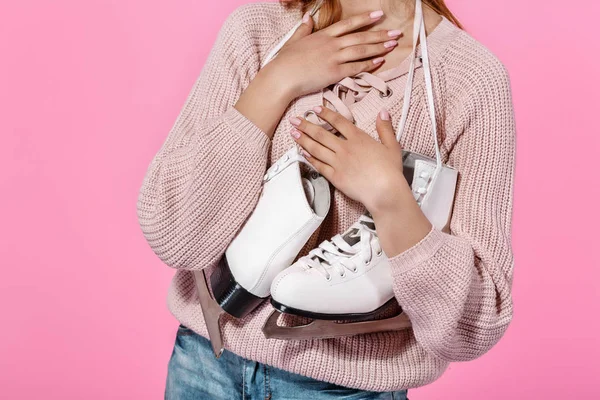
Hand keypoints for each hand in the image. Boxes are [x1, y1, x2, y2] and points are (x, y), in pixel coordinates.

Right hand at [263, 10, 402, 98]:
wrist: (282, 76)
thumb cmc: (285, 61)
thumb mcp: (294, 40)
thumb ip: (303, 28)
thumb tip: (307, 17)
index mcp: (322, 35)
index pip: (348, 24)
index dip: (365, 19)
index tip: (378, 15)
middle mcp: (331, 44)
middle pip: (360, 37)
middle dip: (380, 34)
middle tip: (396, 32)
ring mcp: (333, 58)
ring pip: (361, 50)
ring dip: (379, 47)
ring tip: (393, 44)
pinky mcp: (334, 73)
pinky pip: (355, 67)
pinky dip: (369, 64)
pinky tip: (380, 61)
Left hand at [289, 106, 412, 213]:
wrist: (384, 191)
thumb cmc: (390, 170)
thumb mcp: (392, 146)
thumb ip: (385, 128)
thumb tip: (383, 112)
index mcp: (358, 138)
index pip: (338, 122)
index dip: (326, 114)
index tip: (315, 109)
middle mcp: (345, 148)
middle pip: (321, 134)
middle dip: (306, 125)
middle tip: (294, 120)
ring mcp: (338, 163)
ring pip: (316, 148)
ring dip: (303, 140)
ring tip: (293, 133)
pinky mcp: (335, 177)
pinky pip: (319, 165)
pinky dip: (309, 158)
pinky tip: (302, 153)